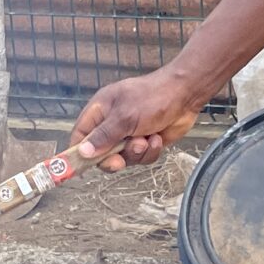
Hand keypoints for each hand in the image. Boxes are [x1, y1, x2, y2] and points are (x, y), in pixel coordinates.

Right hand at [72, 69, 205, 171]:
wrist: (185, 95)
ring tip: (146, 139)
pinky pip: (141, 158)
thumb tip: (83, 152)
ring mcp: (129, 135)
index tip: (81, 168)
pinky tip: (157, 138)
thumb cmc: (152, 98)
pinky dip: (150, 152)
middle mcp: (112, 124)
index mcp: (100, 112)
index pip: (80, 136)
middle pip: (101, 153)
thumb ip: (103, 136)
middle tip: (120, 160)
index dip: (78, 152)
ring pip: (124, 158)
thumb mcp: (124, 117)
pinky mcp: (145, 143)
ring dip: (136, 153)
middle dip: (113, 158)